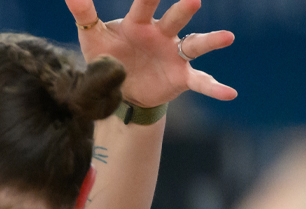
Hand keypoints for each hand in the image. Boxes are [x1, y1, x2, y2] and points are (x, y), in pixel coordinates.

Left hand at [65, 0, 236, 107]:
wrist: (119, 90)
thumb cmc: (107, 55)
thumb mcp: (92, 37)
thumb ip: (84, 14)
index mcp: (139, 23)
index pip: (144, 3)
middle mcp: (162, 34)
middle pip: (175, 18)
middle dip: (184, 9)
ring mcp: (174, 54)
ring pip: (194, 43)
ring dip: (210, 41)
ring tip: (227, 38)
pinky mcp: (181, 77)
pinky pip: (201, 81)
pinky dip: (215, 87)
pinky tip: (230, 93)